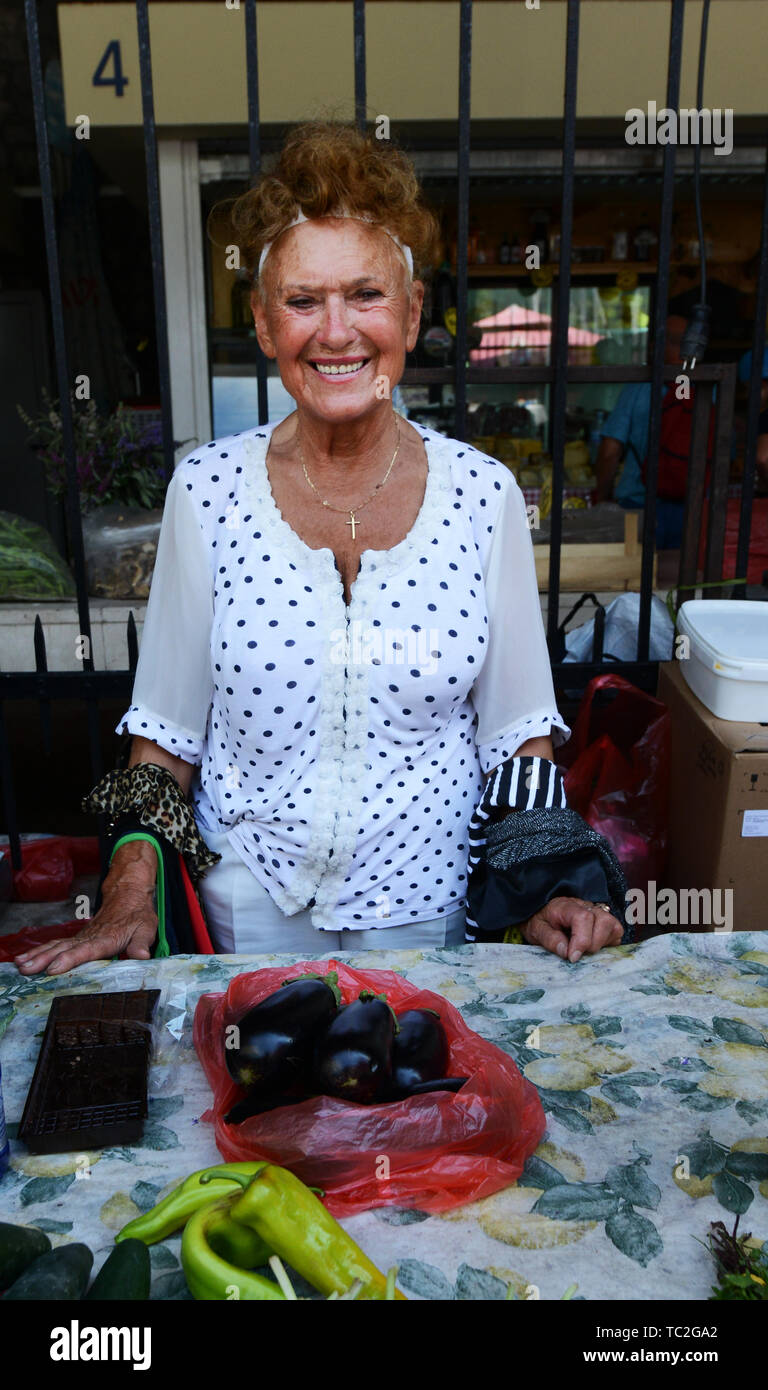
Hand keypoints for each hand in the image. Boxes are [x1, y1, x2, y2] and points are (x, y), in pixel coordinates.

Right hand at [14, 848, 158, 976]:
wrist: (127, 894)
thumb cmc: (137, 914)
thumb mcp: (146, 928)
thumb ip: (141, 943)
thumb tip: (142, 956)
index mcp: (107, 938)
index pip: (86, 950)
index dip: (70, 959)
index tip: (54, 968)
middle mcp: (89, 937)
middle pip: (64, 948)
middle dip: (44, 959)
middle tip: (27, 969)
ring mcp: (81, 937)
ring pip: (56, 945)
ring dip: (37, 955)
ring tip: (20, 965)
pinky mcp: (77, 939)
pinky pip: (55, 945)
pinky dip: (39, 952)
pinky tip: (24, 960)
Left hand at [521, 896, 622, 961]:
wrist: (542, 913)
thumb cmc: (540, 921)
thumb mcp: (536, 930)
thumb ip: (550, 939)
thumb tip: (566, 951)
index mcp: (566, 906)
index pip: (583, 918)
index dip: (581, 940)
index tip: (572, 957)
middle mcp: (586, 906)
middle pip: (603, 921)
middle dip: (592, 944)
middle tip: (576, 953)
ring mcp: (597, 912)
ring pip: (613, 926)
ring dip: (601, 943)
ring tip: (585, 950)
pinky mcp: (604, 922)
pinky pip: (616, 932)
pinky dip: (607, 943)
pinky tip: (593, 947)